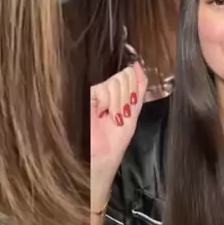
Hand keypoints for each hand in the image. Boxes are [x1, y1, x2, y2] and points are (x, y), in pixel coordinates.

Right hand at [91, 63, 147, 202]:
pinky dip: (107, 103)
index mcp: (117, 91)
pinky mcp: (84, 96)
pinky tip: (102, 114)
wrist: (99, 158)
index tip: (127, 109)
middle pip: (124, 76)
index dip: (132, 89)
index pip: (130, 74)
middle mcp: (106, 88)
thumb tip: (139, 65)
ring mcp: (95, 92)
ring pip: (115, 82)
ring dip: (118, 103)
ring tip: (111, 117)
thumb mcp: (132, 113)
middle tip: (119, 116)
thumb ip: (137, 88)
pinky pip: (103, 88)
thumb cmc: (115, 140)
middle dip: (126, 98)